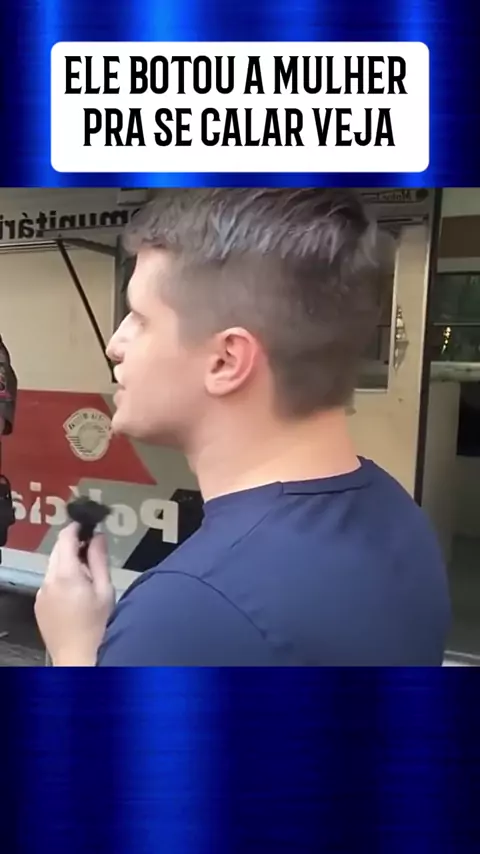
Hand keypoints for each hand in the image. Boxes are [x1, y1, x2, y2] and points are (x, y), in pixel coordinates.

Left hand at [35, 524, 114, 665]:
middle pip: (58, 550)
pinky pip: (50, 583)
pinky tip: (77, 594)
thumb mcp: (106, 590)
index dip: (77, 527)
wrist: (79, 658)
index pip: (66, 537)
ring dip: (68, 563)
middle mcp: (49, 581)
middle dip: (74, 546)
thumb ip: (99, 559)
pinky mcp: (40, 605)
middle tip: (94, 551)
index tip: (89, 525)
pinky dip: (62, 579)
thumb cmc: (98, 628)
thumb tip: (98, 537)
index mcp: (66, 574)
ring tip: (89, 578)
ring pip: (54, 567)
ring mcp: (42, 593)